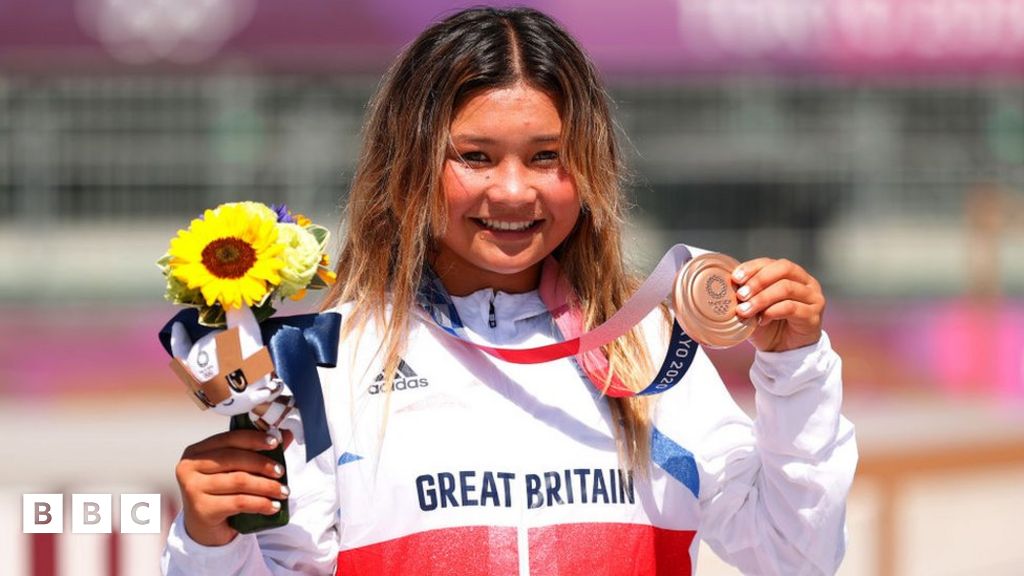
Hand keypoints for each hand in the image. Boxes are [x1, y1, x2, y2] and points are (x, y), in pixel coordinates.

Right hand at [175, 429, 292, 545]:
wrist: (205, 528)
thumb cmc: (222, 493)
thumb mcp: (236, 470)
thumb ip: (257, 451)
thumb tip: (286, 434)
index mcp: (197, 451)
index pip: (229, 438)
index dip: (254, 439)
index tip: (275, 442)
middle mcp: (188, 467)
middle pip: (234, 459)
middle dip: (262, 464)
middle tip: (282, 472)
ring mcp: (192, 488)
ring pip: (239, 481)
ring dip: (266, 486)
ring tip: (283, 491)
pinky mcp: (201, 509)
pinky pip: (238, 502)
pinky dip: (260, 503)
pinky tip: (273, 506)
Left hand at [732, 257, 824, 352]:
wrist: (783, 351)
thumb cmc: (768, 325)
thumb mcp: (754, 307)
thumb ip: (746, 294)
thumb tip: (728, 284)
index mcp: (791, 274)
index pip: (771, 263)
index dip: (753, 268)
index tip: (735, 278)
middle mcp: (806, 282)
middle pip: (783, 269)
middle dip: (758, 280)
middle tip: (741, 295)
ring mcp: (813, 298)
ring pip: (786, 288)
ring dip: (761, 298)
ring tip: (744, 310)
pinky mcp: (813, 316)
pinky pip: (791, 307)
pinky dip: (771, 312)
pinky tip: (761, 320)